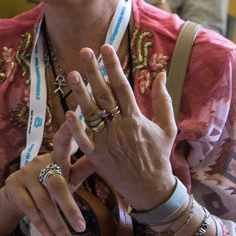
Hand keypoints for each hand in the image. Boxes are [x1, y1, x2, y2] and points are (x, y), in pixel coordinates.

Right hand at [0, 121, 88, 235]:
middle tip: (82, 227)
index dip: (67, 132)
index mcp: (55, 159)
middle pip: (57, 185)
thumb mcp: (67, 177)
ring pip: (44, 202)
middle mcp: (39, 163)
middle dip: (69, 208)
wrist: (15, 196)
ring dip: (57, 223)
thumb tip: (104, 156)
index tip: (73, 118)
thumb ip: (83, 168)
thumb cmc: (49, 185)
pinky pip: (29, 207)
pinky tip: (49, 234)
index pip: (62, 143)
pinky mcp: (13, 186)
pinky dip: (40, 222)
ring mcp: (24, 174)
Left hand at [60, 45, 177, 208]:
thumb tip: (161, 73)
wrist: (151, 188)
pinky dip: (76, 128)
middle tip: (84, 51)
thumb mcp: (168, 127)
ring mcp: (108, 142)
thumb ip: (164, 99)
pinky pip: (84, 140)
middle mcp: (121, 128)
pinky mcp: (97, 156)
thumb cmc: (159, 154)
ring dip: (80, 94)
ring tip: (71, 73)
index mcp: (137, 118)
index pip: (123, 86)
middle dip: (94, 72)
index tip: (105, 47)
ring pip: (91, 114)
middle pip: (104, 95)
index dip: (114, 66)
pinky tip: (67, 112)